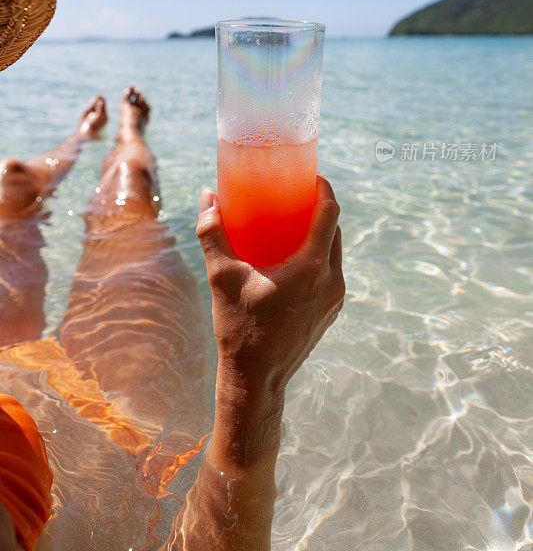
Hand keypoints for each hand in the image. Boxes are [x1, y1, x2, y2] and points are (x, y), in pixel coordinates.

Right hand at [196, 175, 344, 397]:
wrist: (256, 380)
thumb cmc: (239, 327)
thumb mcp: (222, 276)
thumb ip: (213, 234)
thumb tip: (208, 198)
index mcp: (313, 267)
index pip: (330, 214)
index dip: (324, 189)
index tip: (311, 175)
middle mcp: (332, 281)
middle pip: (335, 231)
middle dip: (320, 208)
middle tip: (297, 195)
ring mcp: (335, 299)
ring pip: (335, 253)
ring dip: (321, 234)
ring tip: (296, 223)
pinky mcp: (331, 312)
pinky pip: (332, 273)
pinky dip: (320, 257)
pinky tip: (296, 258)